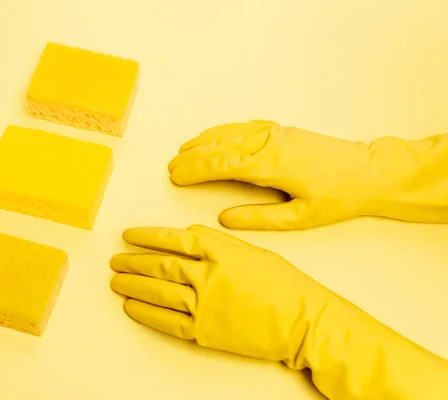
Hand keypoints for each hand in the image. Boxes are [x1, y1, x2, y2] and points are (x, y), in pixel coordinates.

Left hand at [110, 224, 331, 365]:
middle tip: (116, 259)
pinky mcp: (204, 331)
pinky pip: (166, 322)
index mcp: (220, 251)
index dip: (147, 236)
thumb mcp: (254, 250)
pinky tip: (130, 307)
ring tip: (115, 281)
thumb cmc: (285, 284)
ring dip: (132, 285)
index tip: (129, 235)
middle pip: (160, 265)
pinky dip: (145, 313)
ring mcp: (204, 304)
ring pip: (158, 292)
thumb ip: (219, 240)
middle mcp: (207, 275)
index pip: (173, 239)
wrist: (304, 321)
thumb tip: (189, 230)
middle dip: (133, 261)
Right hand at [167, 120, 376, 229]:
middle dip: (192, 156)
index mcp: (271, 166)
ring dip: (204, 141)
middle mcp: (270, 143)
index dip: (195, 171)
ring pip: (230, 134)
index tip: (175, 176)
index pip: (221, 166)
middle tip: (171, 166)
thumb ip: (259, 218)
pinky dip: (223, 130)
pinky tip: (213, 135)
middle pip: (220, 147)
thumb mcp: (299, 218)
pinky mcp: (282, 130)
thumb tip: (224, 218)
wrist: (367, 172)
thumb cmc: (337, 197)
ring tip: (183, 150)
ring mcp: (276, 133)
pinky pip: (244, 127)